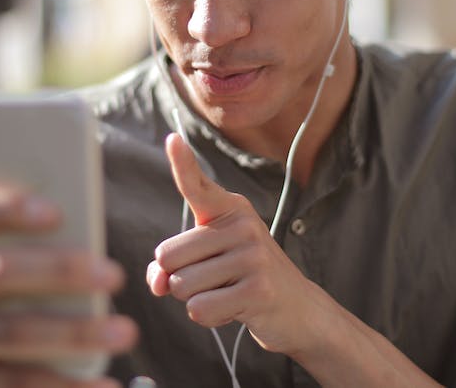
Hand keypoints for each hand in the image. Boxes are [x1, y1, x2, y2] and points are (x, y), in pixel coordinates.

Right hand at [0, 159, 138, 387]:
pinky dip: (66, 384)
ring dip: (76, 333)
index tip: (57, 212)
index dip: (6, 209)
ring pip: (12, 333)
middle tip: (115, 275)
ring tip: (124, 332)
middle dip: (60, 271)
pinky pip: (13, 384)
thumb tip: (83, 227)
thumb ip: (14, 250)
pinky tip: (104, 383)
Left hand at [145, 133, 333, 355]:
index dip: (183, 163)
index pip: (198, 185)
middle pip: (168, 257)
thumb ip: (171, 266)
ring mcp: (253, 256)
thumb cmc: (242, 280)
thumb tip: (157, 281)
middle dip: (179, 279)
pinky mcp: (258, 289)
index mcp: (231, 210)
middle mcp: (243, 225)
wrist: (297, 309)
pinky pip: (199, 309)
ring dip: (195, 299)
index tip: (172, 138)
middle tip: (216, 280)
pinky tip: (234, 309)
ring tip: (228, 293)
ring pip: (181, 286)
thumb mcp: (207, 263)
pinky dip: (209, 317)